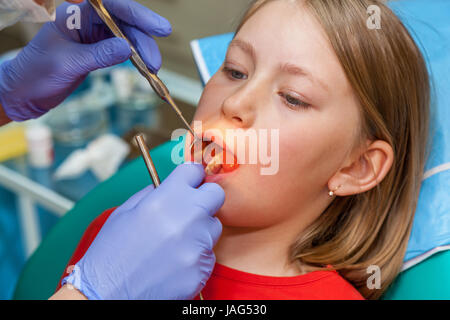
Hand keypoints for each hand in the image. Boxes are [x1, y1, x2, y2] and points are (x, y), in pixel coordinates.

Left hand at [0, 0, 170, 120]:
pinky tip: (144, 68)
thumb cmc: (35, 73)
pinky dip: (135, 61)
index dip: (137, 14)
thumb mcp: (68, 63)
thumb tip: (128, 49)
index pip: (111, 6)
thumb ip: (99, 55)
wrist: (23, 93)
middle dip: (143, 40)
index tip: (158, 27)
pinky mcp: (97, 53)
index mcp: (75, 16)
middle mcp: (86, 23)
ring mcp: (92, 38)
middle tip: (155, 61)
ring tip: (153, 68)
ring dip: (142, 52)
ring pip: (126, 38)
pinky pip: (121, 52)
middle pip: (124, 23)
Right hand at [62, 163, 224, 299]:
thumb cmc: (111, 252)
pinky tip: (175, 262)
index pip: (194, 171)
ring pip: (213, 227)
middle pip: (215, 195)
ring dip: (200, 230)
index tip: (190, 181)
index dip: (191, 175)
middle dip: (204, 199)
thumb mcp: (125, 211)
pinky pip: (209, 254)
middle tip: (189, 209)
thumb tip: (173, 185)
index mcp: (166, 199)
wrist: (107, 294)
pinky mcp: (202, 269)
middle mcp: (187, 218)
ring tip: (174, 243)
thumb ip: (154, 193)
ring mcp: (198, 245)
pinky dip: (196, 256)